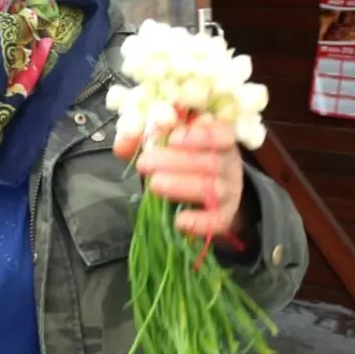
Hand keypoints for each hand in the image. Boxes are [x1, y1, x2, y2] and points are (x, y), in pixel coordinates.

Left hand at [114, 117, 249, 240]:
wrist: (203, 200)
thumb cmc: (180, 163)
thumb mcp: (163, 145)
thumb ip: (143, 139)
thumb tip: (126, 137)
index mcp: (217, 139)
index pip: (222, 132)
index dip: (200, 135)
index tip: (172, 138)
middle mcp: (227, 163)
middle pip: (210, 161)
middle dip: (175, 161)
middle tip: (145, 163)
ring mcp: (228, 191)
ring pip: (212, 188)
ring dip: (183, 186)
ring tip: (155, 185)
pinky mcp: (223, 217)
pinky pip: (217, 220)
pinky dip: (200, 222)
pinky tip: (180, 221)